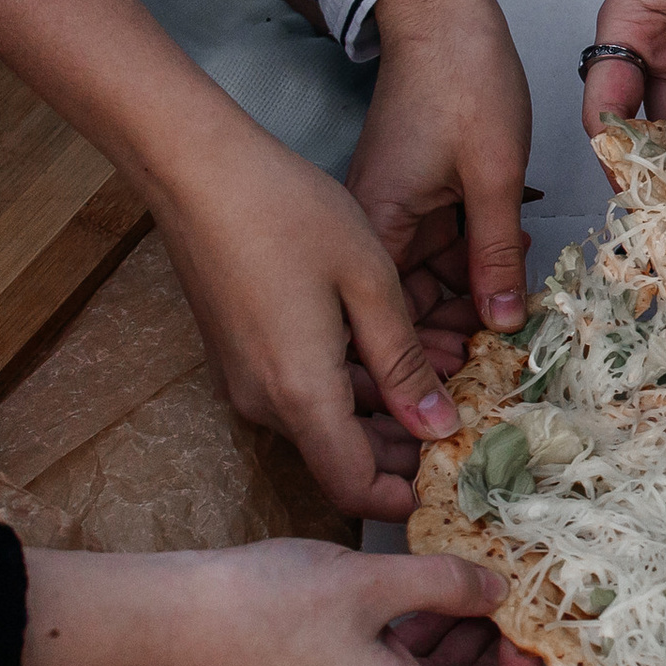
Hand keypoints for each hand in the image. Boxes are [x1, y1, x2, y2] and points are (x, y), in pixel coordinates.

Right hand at [0, 0, 478, 520]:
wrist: (198, 170)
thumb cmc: (289, 214)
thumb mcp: (371, 283)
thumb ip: (404, 363)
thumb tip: (437, 428)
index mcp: (300, 394)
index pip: (354, 488)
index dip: (405, 495)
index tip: (453, 474)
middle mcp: (263, 402)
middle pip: (343, 457)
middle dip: (406, 444)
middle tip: (467, 404)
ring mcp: (244, 379)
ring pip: (326, 420)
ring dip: (384, 405)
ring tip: (446, 360)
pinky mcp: (239, 353)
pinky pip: (302, 389)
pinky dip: (351, 380)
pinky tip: (393, 340)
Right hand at [17, 541, 546, 665]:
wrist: (168, 626)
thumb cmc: (263, 609)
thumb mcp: (372, 581)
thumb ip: (448, 585)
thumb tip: (498, 587)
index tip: (525, 629)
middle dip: (496, 657)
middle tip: (503, 592)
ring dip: (458, 643)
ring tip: (463, 580)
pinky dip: (417, 640)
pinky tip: (414, 590)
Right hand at [353, 0, 533, 344]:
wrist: (440, 11)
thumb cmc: (461, 78)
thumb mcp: (492, 174)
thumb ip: (494, 253)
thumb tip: (501, 323)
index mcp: (373, 223)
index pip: (384, 323)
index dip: (419, 365)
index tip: (465, 390)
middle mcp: (366, 225)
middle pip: (396, 311)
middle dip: (444, 341)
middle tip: (499, 363)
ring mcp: (382, 212)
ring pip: (416, 285)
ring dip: (460, 304)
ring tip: (509, 325)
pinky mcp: (399, 198)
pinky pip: (425, 253)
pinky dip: (461, 266)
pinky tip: (501, 273)